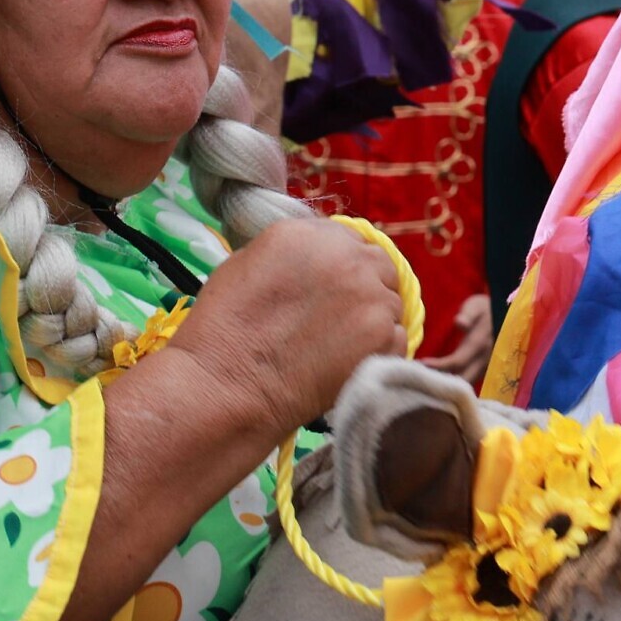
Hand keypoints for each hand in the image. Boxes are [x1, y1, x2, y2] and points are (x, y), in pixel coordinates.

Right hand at [169, 218, 406, 433]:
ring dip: (374, 321)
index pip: (348, 240)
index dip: (342, 266)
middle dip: (366, 288)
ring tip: (341, 347)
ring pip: (392, 303)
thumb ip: (292, 255)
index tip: (332, 290)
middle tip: (341, 320)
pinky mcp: (383, 337)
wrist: (227, 386)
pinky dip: (380, 353)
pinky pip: (397, 339)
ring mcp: (370, 296)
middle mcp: (346, 256)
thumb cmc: (222, 331)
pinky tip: (350, 365)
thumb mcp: (246, 266)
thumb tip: (316, 264)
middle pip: (379, 265)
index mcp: (307, 234)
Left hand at [422, 293, 493, 385]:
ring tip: (429, 382)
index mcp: (479, 344)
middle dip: (443, 384)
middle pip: (462, 380)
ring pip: (467, 384)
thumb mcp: (476, 306)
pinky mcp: (486, 369)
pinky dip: (457, 385)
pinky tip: (443, 383)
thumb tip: (459, 322)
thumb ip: (468, 314)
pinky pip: (471, 381)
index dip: (438, 366)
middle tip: (421, 380)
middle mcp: (484, 359)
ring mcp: (486, 366)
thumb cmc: (485, 308)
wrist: (506, 314)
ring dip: (450, 387)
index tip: (420, 364)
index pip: (457, 361)